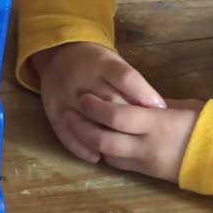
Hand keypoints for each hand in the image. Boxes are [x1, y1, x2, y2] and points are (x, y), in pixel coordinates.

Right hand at [32, 42, 165, 163]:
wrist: (57, 56)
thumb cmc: (96, 64)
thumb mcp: (114, 63)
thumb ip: (132, 84)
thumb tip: (159, 109)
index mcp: (101, 63)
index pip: (126, 78)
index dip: (144, 94)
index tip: (160, 108)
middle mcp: (82, 79)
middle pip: (110, 102)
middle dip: (130, 120)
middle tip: (146, 135)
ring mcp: (65, 96)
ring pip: (89, 121)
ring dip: (108, 137)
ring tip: (125, 150)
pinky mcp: (52, 111)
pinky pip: (66, 133)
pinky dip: (82, 148)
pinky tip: (97, 157)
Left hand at [76, 95, 204, 181]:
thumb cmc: (209, 125)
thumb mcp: (183, 106)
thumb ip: (155, 104)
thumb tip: (133, 97)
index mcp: (156, 124)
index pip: (117, 116)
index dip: (96, 107)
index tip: (83, 98)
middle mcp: (147, 145)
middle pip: (104, 139)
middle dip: (83, 127)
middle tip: (70, 114)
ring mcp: (147, 163)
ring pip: (108, 155)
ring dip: (90, 143)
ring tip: (77, 129)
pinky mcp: (149, 175)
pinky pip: (120, 165)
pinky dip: (106, 153)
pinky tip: (98, 143)